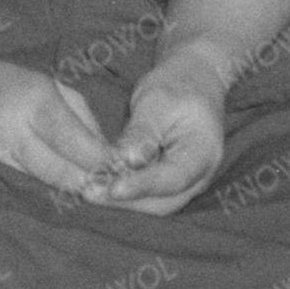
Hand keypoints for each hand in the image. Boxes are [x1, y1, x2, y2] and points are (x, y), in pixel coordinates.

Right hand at [0, 53, 121, 195]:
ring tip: (105, 193)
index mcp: (35, 101)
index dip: (99, 158)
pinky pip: (37, 180)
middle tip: (121, 189)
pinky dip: (61, 186)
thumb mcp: (56, 89)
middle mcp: (16, 129)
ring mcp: (3, 151)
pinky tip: (80, 189)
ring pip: (49, 180)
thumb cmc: (16, 82)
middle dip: (92, 181)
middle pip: (59, 169)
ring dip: (79, 188)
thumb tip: (110, 156)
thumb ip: (83, 122)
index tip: (124, 168)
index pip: (71, 138)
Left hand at [93, 54, 233, 212]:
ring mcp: (183, 184)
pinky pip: (144, 196)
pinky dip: (119, 193)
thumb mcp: (158, 101)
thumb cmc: (177, 86)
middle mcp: (197, 177)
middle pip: (162, 202)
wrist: (192, 83)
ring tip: (86, 188)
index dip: (142, 186)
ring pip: (151, 204)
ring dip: (118, 201)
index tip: (113, 188)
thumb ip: (141, 133)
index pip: (173, 178)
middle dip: (124, 201)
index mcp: (203, 153)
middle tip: (88, 189)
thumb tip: (124, 160)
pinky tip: (94, 184)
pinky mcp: (165, 184)